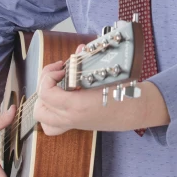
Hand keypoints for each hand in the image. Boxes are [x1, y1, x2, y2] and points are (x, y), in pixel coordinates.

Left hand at [34, 44, 169, 133]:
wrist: (135, 110)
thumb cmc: (123, 92)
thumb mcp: (105, 74)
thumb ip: (88, 62)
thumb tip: (79, 49)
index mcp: (78, 105)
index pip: (46, 93)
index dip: (48, 77)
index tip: (62, 68)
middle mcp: (72, 117)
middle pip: (40, 107)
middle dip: (43, 87)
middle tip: (57, 74)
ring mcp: (73, 123)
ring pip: (43, 119)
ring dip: (44, 102)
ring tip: (55, 87)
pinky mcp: (76, 124)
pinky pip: (52, 126)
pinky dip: (49, 115)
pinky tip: (59, 101)